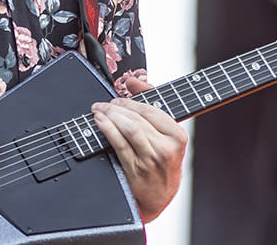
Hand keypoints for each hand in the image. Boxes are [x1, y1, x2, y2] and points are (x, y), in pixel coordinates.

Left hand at [91, 77, 187, 221]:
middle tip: (103, 103)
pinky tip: (100, 122)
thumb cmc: (162, 160)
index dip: (131, 101)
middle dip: (116, 107)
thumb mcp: (166, 133)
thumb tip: (133, 81)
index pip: (151, 110)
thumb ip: (152, 102)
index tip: (118, 98)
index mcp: (177, 136)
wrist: (159, 195)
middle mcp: (166, 148)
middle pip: (137, 118)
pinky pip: (119, 144)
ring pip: (128, 129)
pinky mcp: (136, 170)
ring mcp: (151, 160)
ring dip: (110, 116)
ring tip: (99, 110)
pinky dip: (107, 129)